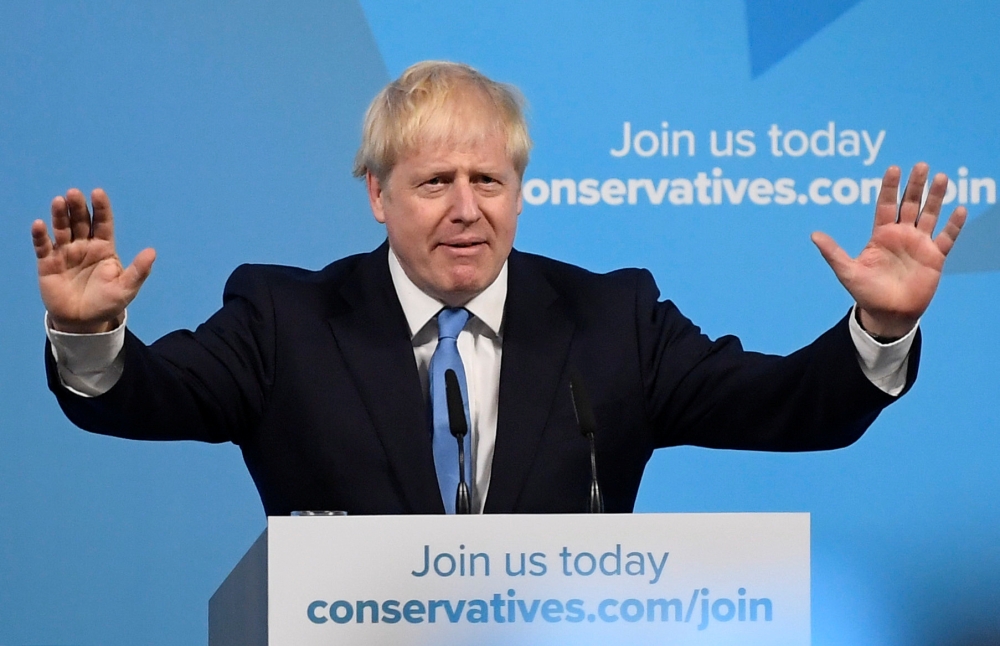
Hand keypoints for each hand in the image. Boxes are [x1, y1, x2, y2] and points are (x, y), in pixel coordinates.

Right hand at [31, 188, 155, 332]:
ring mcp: (65, 253)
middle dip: (77, 207)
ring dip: (59, 215)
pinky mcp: (48, 263)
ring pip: (62, 229)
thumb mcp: (126, 289)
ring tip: (59, 201)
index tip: (98, 193)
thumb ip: (138, 270)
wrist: (83, 322)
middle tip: (74, 193)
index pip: (103, 223)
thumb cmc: (107, 303)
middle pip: (80, 221)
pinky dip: (40, 236)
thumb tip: (153, 252)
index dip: (101, 208)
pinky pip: (43, 246)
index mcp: (104, 248)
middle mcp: (84, 246)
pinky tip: (39, 225)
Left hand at [811, 163, 965, 339]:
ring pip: (929, 215)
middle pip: (910, 204)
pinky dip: (953, 224)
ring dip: (935, 197)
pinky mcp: (935, 257)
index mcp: (881, 235)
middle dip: (915, 185)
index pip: (885, 205)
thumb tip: (814, 235)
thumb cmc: (866, 293)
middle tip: (920, 165)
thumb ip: (833, 252)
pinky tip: (959, 209)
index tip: (893, 168)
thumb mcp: (847, 271)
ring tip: (941, 177)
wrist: (888, 314)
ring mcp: (919, 244)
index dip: (889, 187)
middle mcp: (901, 235)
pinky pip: (946, 237)